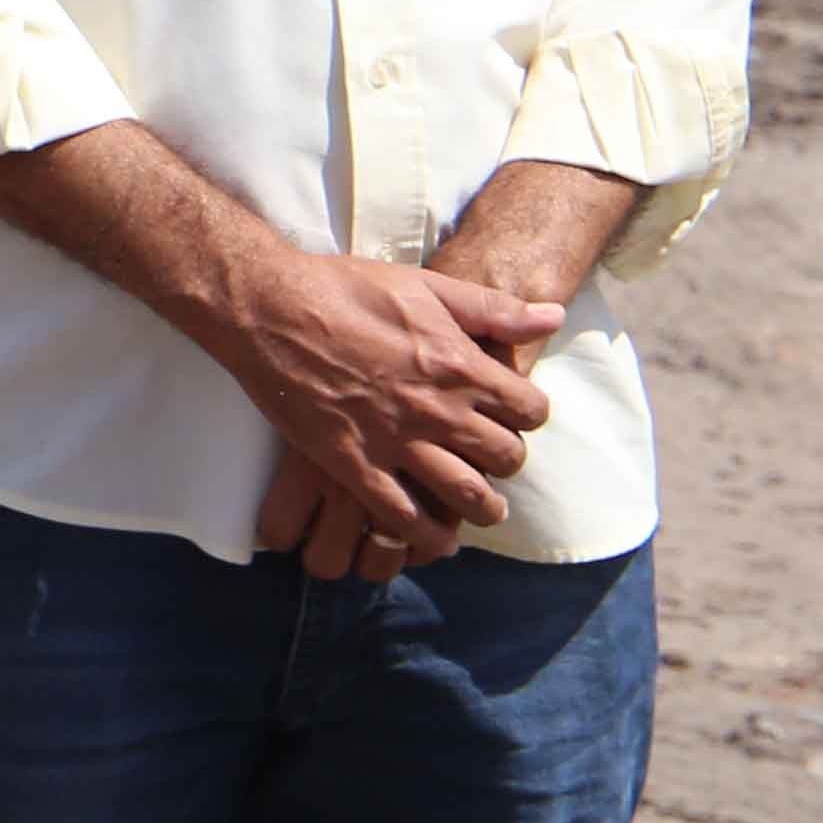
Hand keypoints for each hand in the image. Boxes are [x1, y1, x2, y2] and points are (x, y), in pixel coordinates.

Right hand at [222, 250, 563, 559]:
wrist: (270, 306)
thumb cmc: (344, 288)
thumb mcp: (425, 284)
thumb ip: (491, 307)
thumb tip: (552, 315)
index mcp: (459, 364)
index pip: (529, 410)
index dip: (528, 414)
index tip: (513, 414)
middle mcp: (437, 408)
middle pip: (505, 457)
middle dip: (507, 461)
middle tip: (492, 458)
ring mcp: (395, 440)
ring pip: (466, 496)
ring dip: (482, 508)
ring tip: (480, 508)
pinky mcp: (353, 464)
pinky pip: (403, 517)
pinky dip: (427, 536)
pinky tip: (433, 537)